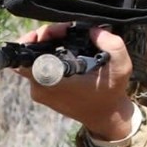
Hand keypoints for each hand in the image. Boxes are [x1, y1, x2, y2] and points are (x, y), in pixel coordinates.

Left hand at [14, 22, 135, 140]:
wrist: (106, 116)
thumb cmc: (111, 92)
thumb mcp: (120, 66)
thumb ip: (111, 44)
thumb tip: (92, 30)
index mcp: (56, 82)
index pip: (25, 61)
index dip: (33, 41)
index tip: (54, 32)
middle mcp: (42, 88)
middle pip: (26, 57)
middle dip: (41, 38)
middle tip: (61, 30)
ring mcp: (39, 92)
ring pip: (30, 62)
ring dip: (44, 46)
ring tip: (64, 37)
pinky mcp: (42, 93)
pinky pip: (35, 70)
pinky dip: (46, 57)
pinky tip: (63, 51)